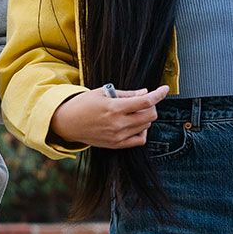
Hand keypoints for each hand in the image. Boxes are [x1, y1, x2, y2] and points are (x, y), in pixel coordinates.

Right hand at [48, 84, 170, 149]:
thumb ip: (127, 94)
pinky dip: (143, 131)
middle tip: (142, 101)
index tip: (165, 89)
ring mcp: (118, 136)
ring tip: (133, 112)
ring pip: (146, 126)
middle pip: (150, 115)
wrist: (67, 123)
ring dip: (145, 117)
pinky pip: (140, 139)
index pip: (146, 101)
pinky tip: (135, 125)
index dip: (159, 94)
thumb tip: (146, 93)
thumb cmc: (84, 104)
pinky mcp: (116, 144)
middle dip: (151, 106)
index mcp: (114, 107)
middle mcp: (118, 123)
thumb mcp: (103, 92)